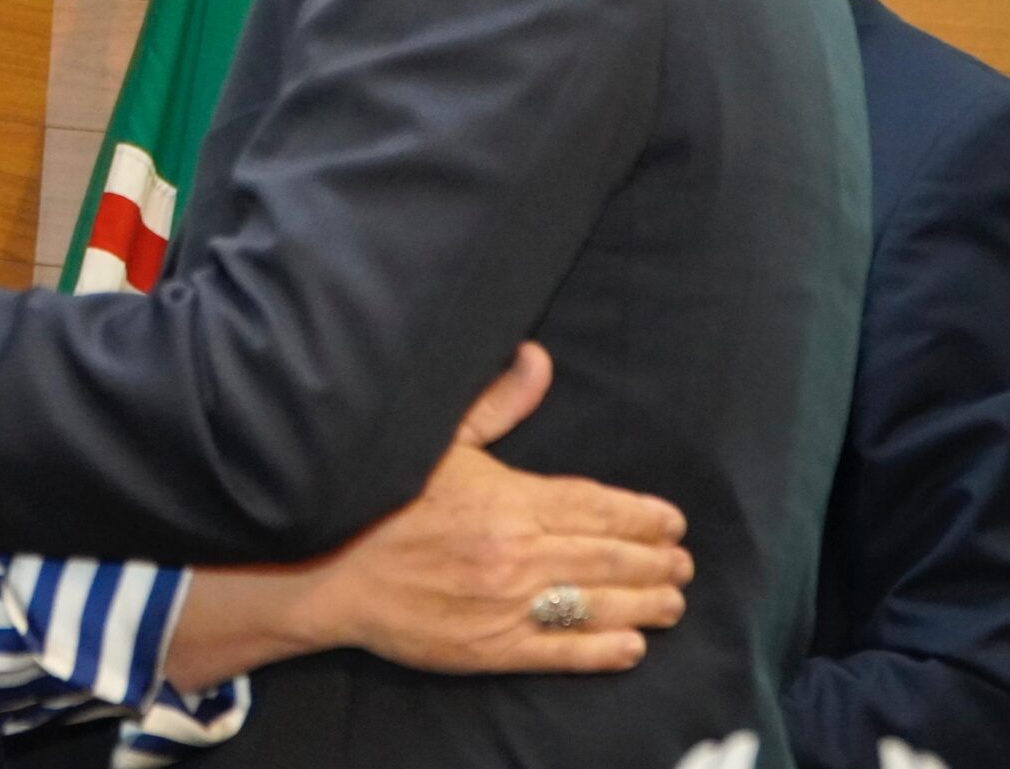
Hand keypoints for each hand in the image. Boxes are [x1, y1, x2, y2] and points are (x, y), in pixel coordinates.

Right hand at [164, 344, 690, 687]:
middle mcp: (516, 554)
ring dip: (644, 603)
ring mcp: (506, 605)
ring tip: (672, 602)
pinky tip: (632, 646)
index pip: (596, 508)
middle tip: (684, 563)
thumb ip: (496, 404)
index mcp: (508, 500)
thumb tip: (536, 358)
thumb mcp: (439, 442)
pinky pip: (562, 651)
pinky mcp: (490, 648)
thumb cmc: (381, 501)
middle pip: (608, 558)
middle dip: (656, 561)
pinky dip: (604, 650)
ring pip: (596, 604)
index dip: (641, 516)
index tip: (673, 521)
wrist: (326, 571)